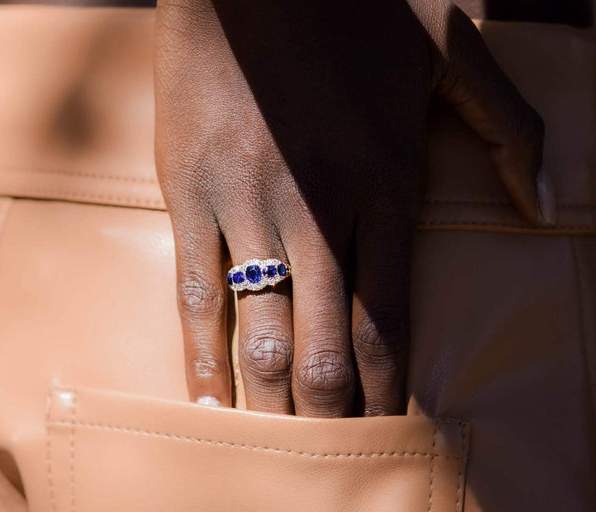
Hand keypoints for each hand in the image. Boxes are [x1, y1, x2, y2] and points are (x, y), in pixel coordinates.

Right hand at [155, 0, 550, 415]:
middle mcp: (319, 213)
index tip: (385, 438)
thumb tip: (545, 207)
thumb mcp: (450, 49)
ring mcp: (248, 209)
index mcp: (385, 186)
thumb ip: (508, 129)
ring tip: (278, 452)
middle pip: (326, 348)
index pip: (387, 324)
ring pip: (263, 333)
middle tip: (331, 463)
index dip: (386, 395)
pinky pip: (197, 294)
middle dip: (331, 419)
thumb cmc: (351, 8)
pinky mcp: (192, 197)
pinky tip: (211, 403)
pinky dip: (203, 357)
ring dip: (274, 403)